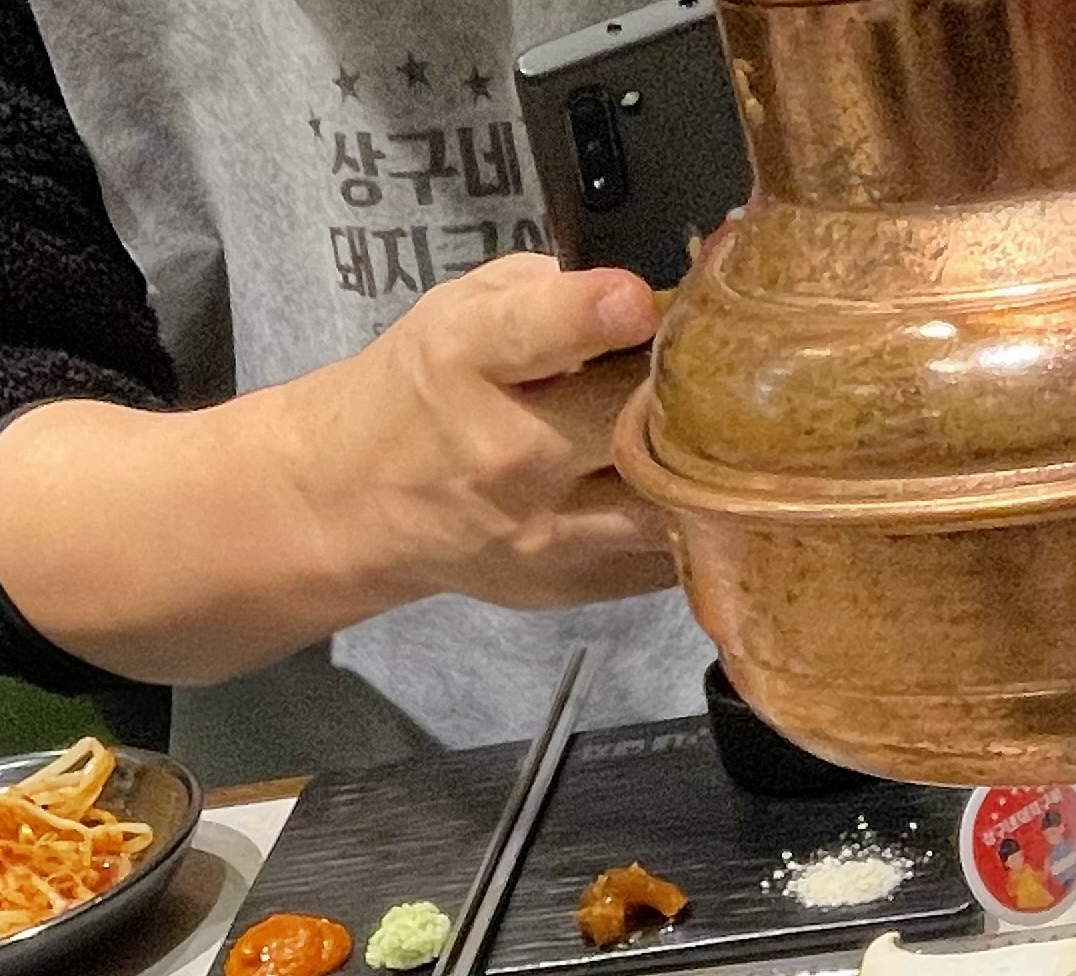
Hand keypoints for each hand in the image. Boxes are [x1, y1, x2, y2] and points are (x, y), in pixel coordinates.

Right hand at [281, 254, 680, 612]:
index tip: (640, 302)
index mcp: (468, 360)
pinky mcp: (573, 584)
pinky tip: (682, 490)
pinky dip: (690, 519)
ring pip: (665, 499)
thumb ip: (554, 290)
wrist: (358, 498)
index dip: (596, 315)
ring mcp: (542, 529)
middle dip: (688, 387)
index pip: (536, 334)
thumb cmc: (427, 390)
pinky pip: (666, 552)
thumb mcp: (462, 309)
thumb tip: (658, 291)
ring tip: (716, 436)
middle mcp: (505, 450)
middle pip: (632, 416)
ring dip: (703, 465)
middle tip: (715, 368)